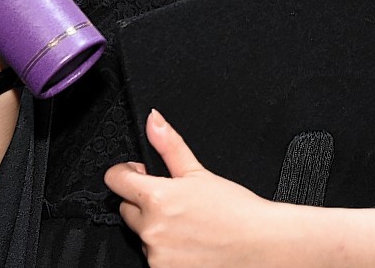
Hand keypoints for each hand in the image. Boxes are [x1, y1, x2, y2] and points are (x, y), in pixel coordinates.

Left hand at [105, 110, 278, 267]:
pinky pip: (154, 256)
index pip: (115, 180)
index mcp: (157, 198)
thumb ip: (170, 145)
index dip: (126, 173)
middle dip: (144, 203)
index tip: (137, 173)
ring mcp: (156, 255)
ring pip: (143, 235)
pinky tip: (189, 244)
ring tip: (189, 226)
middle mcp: (151, 230)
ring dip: (157, 229)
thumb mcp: (200, 172)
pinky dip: (167, 251)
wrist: (259, 245)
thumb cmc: (236, 210)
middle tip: (176, 203)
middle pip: (127, 209)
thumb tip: (154, 121)